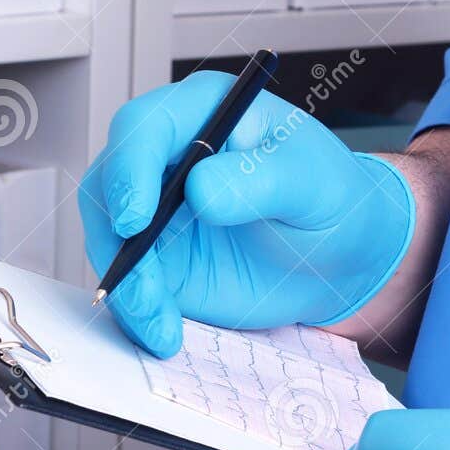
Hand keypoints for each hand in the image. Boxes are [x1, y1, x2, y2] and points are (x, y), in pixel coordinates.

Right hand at [79, 71, 413, 356]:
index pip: (144, 128)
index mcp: (204, 114)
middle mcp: (167, 157)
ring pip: (109, 240)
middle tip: (145, 287)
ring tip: (163, 324)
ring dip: (127, 287)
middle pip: (108, 186)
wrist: (340, 256)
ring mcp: (156, 210)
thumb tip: (201, 190)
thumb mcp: (313, 183)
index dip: (130, 170)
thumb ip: (262, 181)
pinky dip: (137, 312)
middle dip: (117, 241)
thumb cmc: (331, 200)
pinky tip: (164, 335)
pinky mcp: (157, 259)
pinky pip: (129, 283)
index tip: (137, 219)